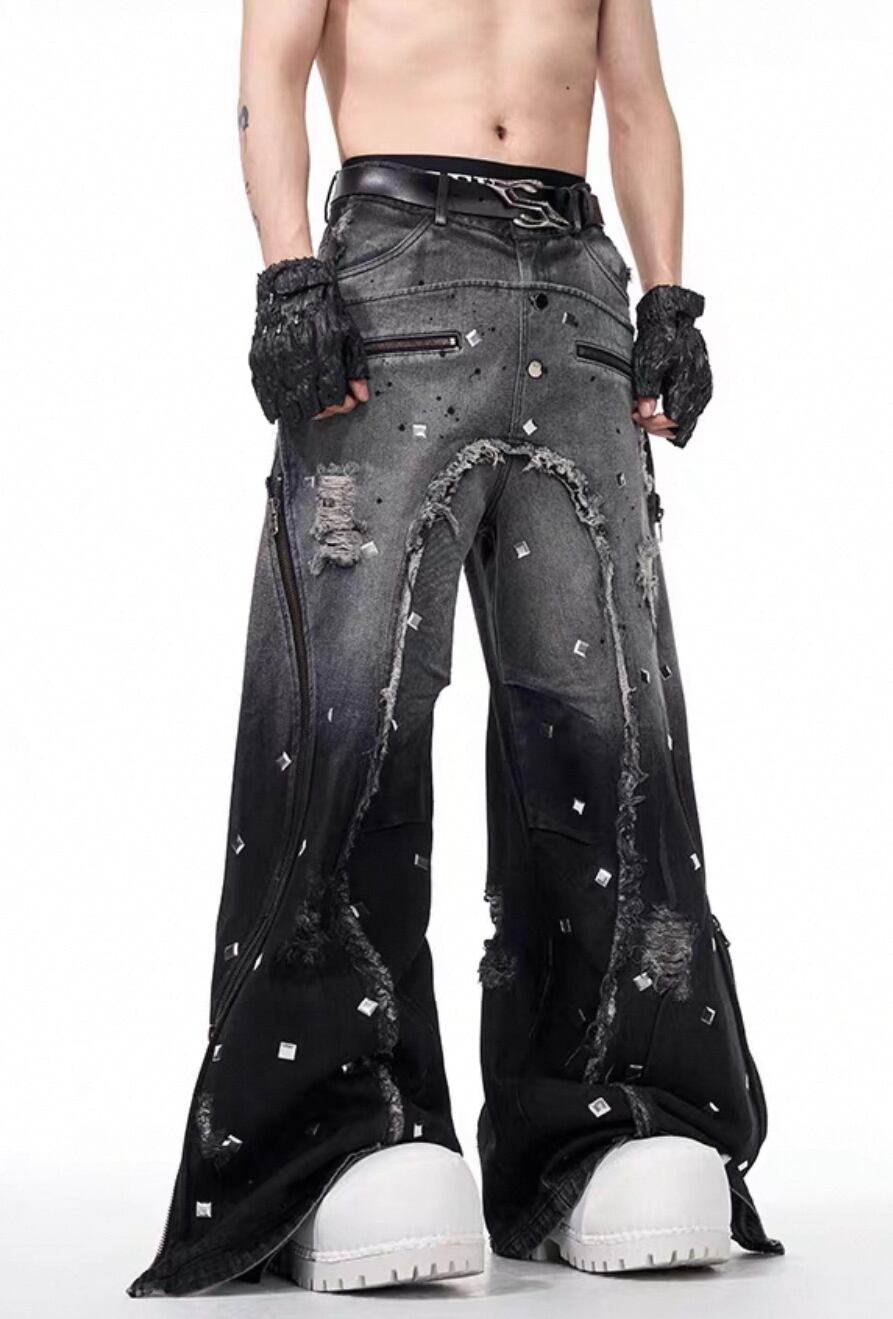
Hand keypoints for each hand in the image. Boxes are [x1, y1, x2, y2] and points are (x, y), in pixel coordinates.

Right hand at [249, 257, 369, 427]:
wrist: (292, 284)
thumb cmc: (323, 307)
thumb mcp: (348, 334)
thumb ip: (355, 368)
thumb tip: (361, 396)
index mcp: (323, 355)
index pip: (333, 397)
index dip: (342, 404)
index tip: (346, 401)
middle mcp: (298, 362)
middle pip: (311, 407)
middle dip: (324, 410)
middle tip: (328, 404)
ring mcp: (277, 362)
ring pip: (288, 405)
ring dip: (300, 411)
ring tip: (308, 406)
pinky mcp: (260, 359)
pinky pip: (265, 393)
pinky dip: (273, 406)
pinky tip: (280, 411)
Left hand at [631, 284, 712, 447]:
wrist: (672, 317)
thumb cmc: (660, 338)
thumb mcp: (648, 364)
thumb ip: (647, 391)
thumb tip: (646, 412)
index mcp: (687, 385)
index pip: (674, 421)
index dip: (653, 424)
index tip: (638, 416)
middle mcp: (699, 389)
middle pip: (683, 427)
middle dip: (660, 427)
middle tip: (642, 417)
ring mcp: (703, 387)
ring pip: (688, 421)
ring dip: (668, 422)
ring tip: (649, 410)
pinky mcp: (703, 383)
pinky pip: (692, 409)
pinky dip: (677, 412)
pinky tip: (662, 404)